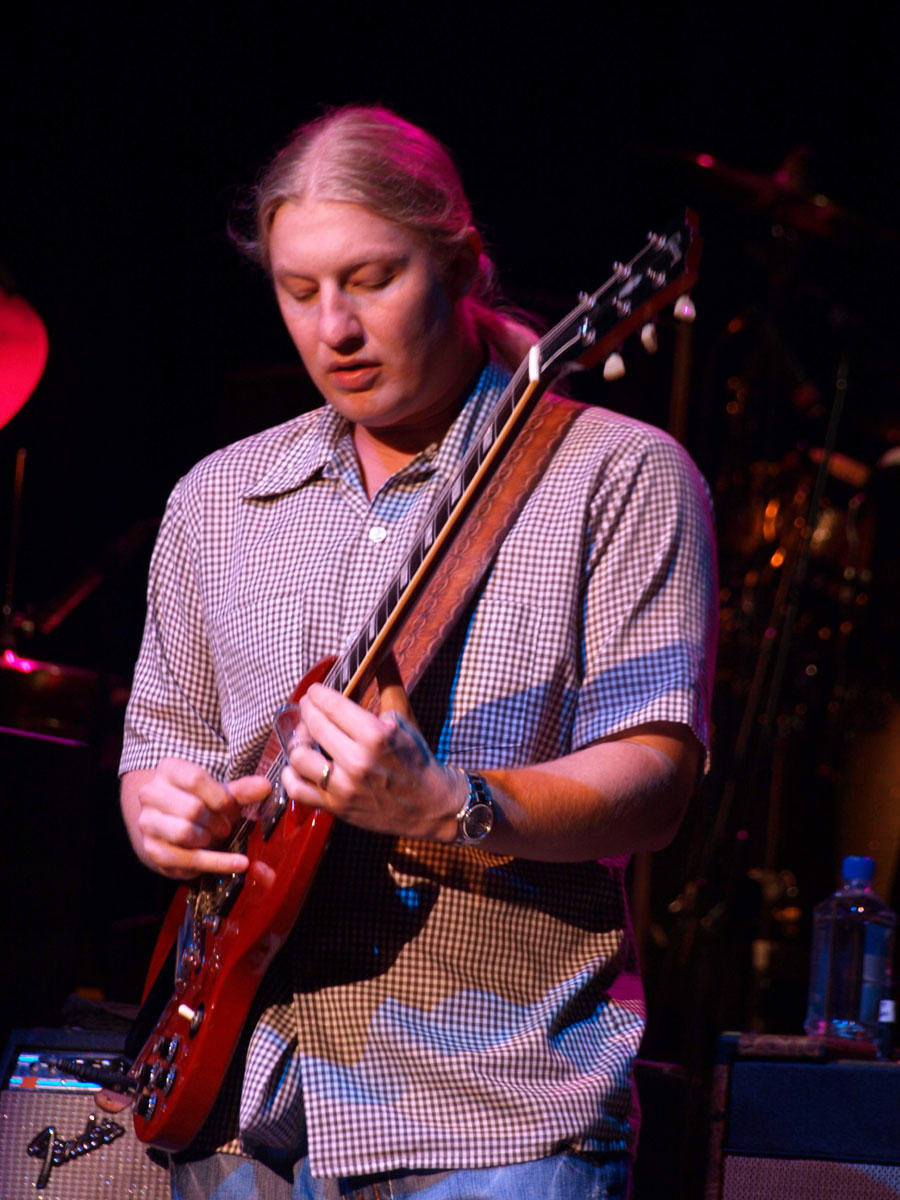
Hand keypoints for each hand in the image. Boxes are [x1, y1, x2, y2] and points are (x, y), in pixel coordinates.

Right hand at [124, 758, 270, 879]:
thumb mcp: (220, 792)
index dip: (220, 797)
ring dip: (210, 839)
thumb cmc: (199, 803)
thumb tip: (265, 786)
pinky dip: (217, 863)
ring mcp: (147, 823)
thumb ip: (241, 790)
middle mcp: (151, 794)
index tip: (232, 808)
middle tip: (226, 826)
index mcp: (168, 770)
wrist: (170, 826)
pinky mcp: (152, 850)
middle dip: (217, 822)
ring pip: (184, 833)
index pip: (195, 779)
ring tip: (217, 837)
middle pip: (192, 809)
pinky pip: (187, 859)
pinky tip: (238, 863)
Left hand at [278, 683, 464, 841]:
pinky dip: (292, 776)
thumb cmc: (415, 758)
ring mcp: (344, 787)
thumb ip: (389, 680)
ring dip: (299, 743)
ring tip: (306, 737)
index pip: (331, 705)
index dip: (317, 694)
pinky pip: (297, 790)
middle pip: (313, 726)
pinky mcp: (336, 807)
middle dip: (307, 711)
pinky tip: (300, 765)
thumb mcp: (404, 717)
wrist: (430, 805)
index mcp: (375, 734)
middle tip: (308, 707)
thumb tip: (382, 649)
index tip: (314, 692)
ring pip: (299, 757)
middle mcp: (357, 761)